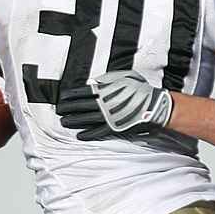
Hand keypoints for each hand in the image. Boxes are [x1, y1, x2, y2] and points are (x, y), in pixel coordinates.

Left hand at [57, 70, 172, 140]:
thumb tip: (96, 81)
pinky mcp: (115, 127)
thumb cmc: (141, 90)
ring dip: (74, 121)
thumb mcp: (125, 77)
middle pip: (81, 105)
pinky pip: (98, 132)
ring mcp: (109, 116)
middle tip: (58, 110)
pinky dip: (88, 134)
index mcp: (106, 89)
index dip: (71, 95)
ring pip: (87, 119)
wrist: (155, 105)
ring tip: (64, 122)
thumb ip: (108, 79)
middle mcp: (105, 103)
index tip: (62, 97)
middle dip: (68, 108)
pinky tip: (80, 136)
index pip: (83, 92)